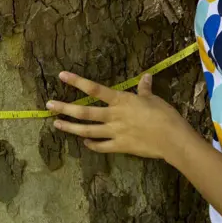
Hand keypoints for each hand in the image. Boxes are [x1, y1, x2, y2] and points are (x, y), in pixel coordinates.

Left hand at [46, 72, 186, 159]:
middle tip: (49, 105)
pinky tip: (84, 143)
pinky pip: (101, 146)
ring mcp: (114, 133)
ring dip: (70, 128)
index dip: (77, 81)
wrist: (172, 139)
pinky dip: (91, 145)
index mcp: (121, 101)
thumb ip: (145, 89)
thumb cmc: (164, 115)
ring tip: (56, 124)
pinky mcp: (120, 147)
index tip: (62, 75)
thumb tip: (146, 76)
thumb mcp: (153, 99)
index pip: (94, 89)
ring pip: (87, 131)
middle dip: (65, 108)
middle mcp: (113, 116)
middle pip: (84, 113)